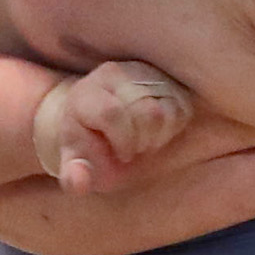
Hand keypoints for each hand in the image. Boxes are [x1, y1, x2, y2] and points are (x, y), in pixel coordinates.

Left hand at [31, 58, 196, 192]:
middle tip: (133, 149)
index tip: (122, 154)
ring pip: (165, 110)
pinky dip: (172, 128)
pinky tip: (155, 132)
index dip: (123, 140)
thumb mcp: (75, 163)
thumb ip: (73, 176)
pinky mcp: (164, 78)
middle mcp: (111, 75)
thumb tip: (80, 181)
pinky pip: (181, 108)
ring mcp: (140, 72)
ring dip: (158, 136)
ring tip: (143, 141)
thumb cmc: (86, 145)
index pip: (111, 113)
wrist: (96, 120)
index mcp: (84, 95)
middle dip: (143, 141)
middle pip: (146, 113)